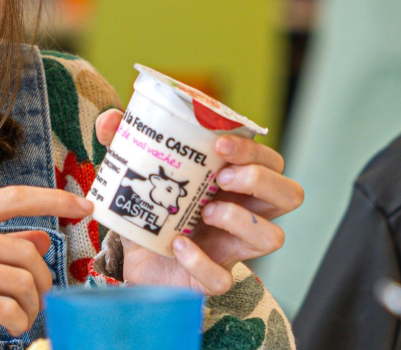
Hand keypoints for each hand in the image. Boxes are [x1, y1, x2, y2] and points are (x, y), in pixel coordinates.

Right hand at [0, 186, 93, 349]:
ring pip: (21, 281)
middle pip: (25, 250)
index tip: (83, 207)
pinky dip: (18, 322)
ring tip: (20, 317)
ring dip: (30, 306)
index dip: (53, 200)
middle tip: (37, 300)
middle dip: (42, 280)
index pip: (11, 197)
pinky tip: (11, 327)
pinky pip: (6, 310)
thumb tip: (43, 239)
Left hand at [98, 109, 303, 294]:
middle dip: (261, 180)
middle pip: (290, 195)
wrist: (131, 260)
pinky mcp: (211, 280)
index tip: (220, 145)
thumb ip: (127, 142)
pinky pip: (222, 278)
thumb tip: (109, 120)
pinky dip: (201, 260)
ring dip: (241, 219)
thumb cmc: (152, 211)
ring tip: (205, 212)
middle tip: (221, 178)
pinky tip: (178, 245)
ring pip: (274, 237)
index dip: (255, 152)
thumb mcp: (141, 174)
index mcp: (236, 184)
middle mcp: (245, 216)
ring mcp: (232, 250)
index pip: (272, 162)